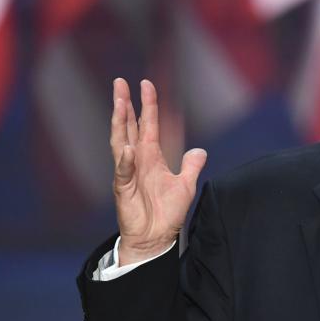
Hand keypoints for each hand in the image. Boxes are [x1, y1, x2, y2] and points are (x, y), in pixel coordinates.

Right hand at [110, 78, 206, 265]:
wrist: (156, 238)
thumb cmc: (166, 214)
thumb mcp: (185, 186)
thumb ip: (191, 166)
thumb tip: (200, 151)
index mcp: (152, 157)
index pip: (148, 125)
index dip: (148, 105)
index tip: (146, 84)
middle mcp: (137, 160)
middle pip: (129, 126)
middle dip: (125, 105)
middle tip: (120, 82)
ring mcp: (128, 173)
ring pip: (121, 142)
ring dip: (119, 123)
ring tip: (119, 103)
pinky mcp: (123, 190)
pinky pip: (123, 173)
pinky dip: (125, 161)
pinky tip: (127, 149)